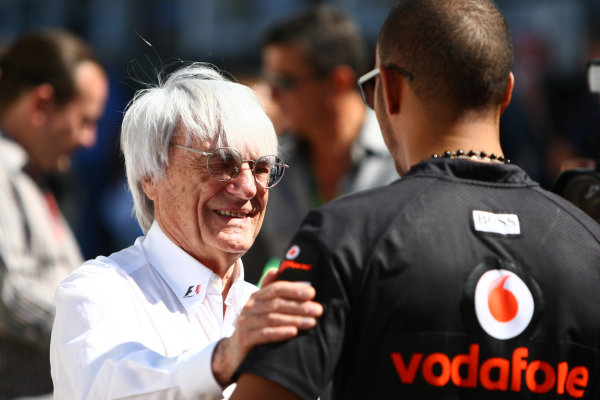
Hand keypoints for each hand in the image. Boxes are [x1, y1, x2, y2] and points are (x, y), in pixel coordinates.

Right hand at [211, 272, 322, 386]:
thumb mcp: (261, 306)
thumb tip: (276, 270)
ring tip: (311, 322)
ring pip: (272, 318)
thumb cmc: (255, 325)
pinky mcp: (244, 338)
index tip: (312, 293)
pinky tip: (293, 332)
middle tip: (318, 309)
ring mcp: (244, 322)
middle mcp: (249, 307)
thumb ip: (270, 290)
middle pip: (276, 304)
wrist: (235, 350)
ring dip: (294, 319)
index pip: (276, 288)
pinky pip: (264, 334)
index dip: (294, 289)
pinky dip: (279, 332)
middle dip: (299, 306)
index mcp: (256, 296)